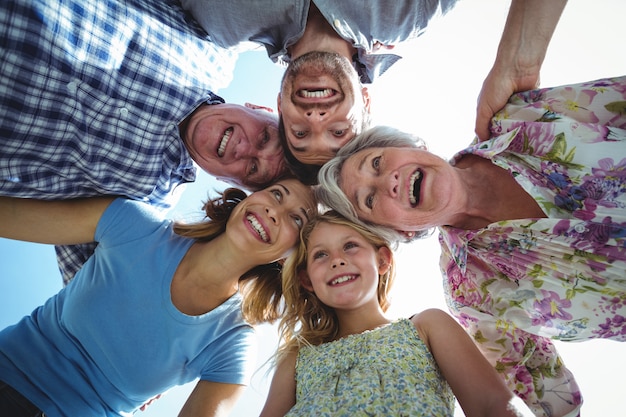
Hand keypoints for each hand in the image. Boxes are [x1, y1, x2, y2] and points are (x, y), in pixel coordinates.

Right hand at [474, 0, 565, 141]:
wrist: (518, 68)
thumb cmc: (496, 86)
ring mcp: (516, 108)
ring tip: (522, 147)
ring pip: (517, 126)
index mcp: (488, 110)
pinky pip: (529, 119)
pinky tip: (532, 135)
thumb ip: (481, 125)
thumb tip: (482, 142)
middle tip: (509, 153)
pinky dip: (530, 125)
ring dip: (518, 133)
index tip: (493, 153)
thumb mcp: (483, 108)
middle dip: (505, 139)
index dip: (489, 140)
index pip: (487, 129)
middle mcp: (502, 110)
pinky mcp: (530, 106)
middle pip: (503, 129)